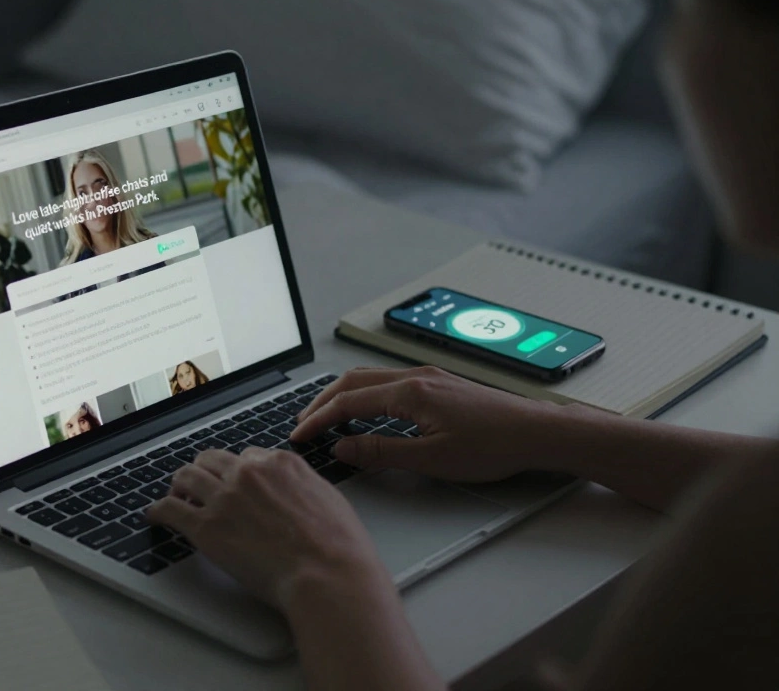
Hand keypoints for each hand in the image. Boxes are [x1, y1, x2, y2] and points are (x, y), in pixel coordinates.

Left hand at [147, 447, 385, 611]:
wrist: (327, 573)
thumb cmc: (338, 546)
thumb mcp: (327, 497)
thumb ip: (303, 485)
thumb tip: (293, 489)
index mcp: (279, 463)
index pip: (246, 458)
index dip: (237, 472)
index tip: (232, 483)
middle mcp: (248, 473)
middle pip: (211, 460)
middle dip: (205, 472)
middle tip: (199, 486)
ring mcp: (224, 498)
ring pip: (186, 477)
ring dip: (179, 485)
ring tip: (176, 496)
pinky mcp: (206, 527)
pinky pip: (170, 509)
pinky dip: (158, 511)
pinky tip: (155, 516)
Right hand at [292, 366, 576, 482]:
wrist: (536, 433)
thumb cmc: (493, 447)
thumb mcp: (432, 458)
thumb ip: (382, 452)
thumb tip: (343, 448)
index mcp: (410, 393)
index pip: (348, 403)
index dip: (318, 420)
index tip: (299, 435)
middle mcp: (415, 377)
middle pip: (352, 382)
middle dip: (322, 403)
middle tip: (302, 424)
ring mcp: (428, 377)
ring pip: (370, 379)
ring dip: (342, 396)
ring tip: (325, 417)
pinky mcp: (438, 384)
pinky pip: (388, 382)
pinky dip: (364, 394)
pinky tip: (365, 411)